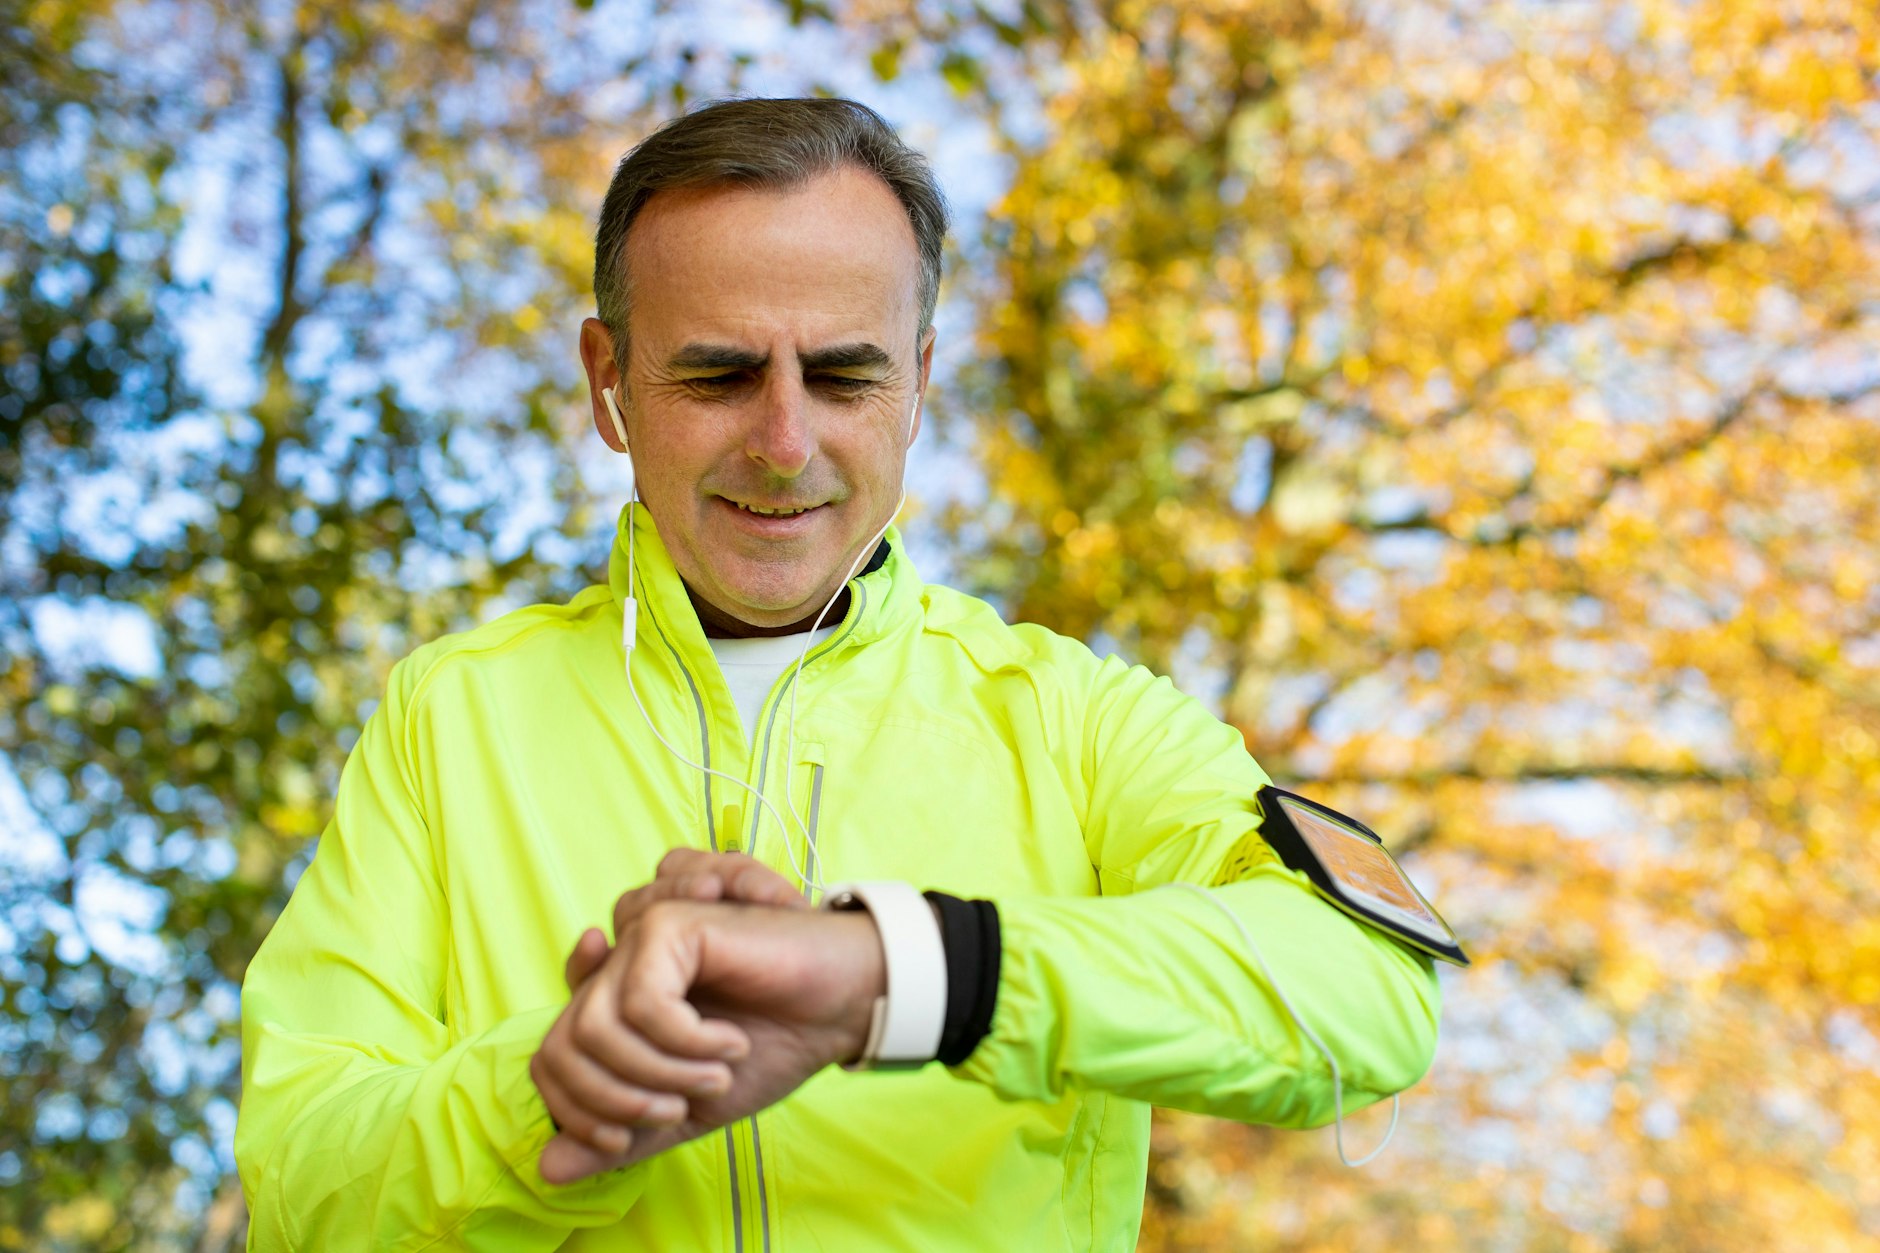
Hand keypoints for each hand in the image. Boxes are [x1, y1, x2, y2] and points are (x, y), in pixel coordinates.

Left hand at [534, 852, 812, 1182]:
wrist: (841, 1006)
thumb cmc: (775, 1043)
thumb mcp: (690, 1106)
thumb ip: (626, 1133)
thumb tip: (549, 1167)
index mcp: (618, 1003)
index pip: (550, 1057)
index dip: (578, 1109)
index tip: (630, 1135)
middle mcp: (620, 966)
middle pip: (562, 1046)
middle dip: (616, 1100)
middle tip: (677, 1110)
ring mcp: (641, 938)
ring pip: (595, 1027)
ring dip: (658, 1072)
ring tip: (714, 1073)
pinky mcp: (671, 923)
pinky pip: (642, 1003)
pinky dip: (686, 1041)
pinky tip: (728, 1042)